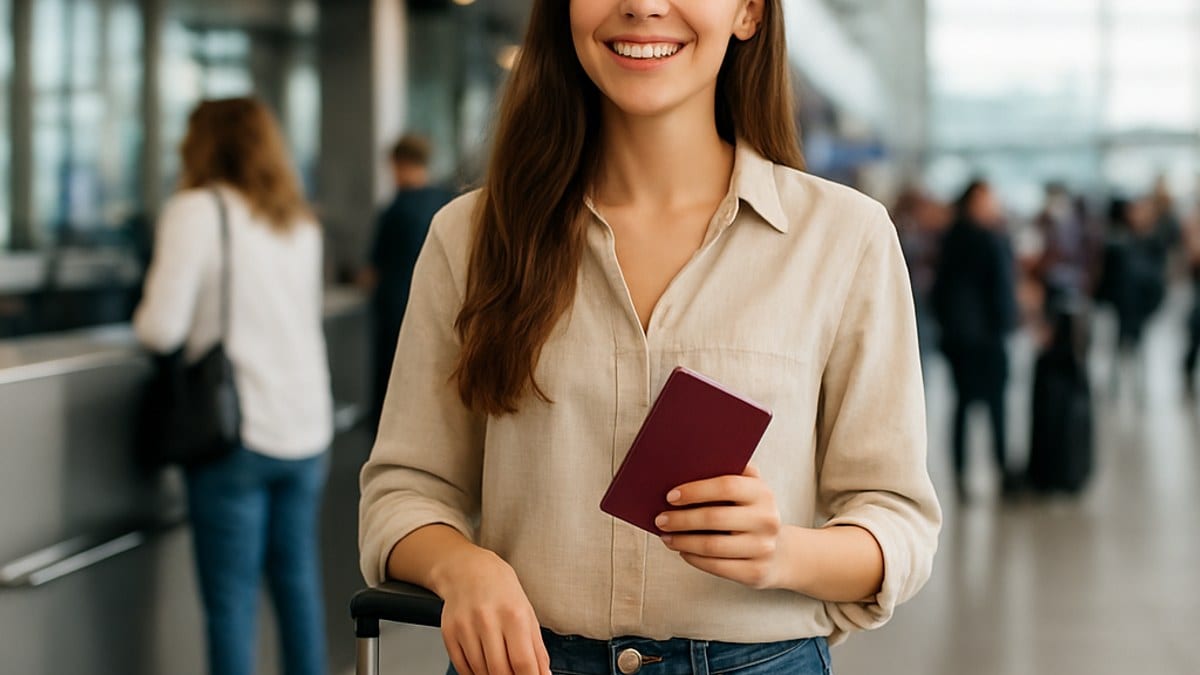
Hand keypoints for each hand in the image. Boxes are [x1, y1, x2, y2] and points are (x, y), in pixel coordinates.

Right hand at [434, 548, 550, 674]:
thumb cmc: (501, 591)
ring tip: (501, 668)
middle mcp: (487, 620)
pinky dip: (475, 674)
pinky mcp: (449, 633)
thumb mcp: (527, 614)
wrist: (469, 571)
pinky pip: (462, 667)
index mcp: (513, 615)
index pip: (523, 662)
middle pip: (500, 671)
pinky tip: (483, 666)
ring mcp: (466, 627)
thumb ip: (536, 648)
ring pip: (480, 672)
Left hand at [656, 464, 787, 589]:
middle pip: (714, 518)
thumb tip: (685, 468)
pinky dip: (693, 558)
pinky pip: (716, 566)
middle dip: (681, 519)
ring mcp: (763, 549)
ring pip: (711, 546)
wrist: (781, 554)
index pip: (726, 486)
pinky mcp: (755, 573)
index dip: (695, 490)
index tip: (670, 496)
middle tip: (660, 519)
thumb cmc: (751, 516)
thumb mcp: (749, 492)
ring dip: (682, 541)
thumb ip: (728, 475)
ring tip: (666, 536)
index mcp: (762, 493)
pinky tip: (682, 551)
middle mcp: (767, 520)